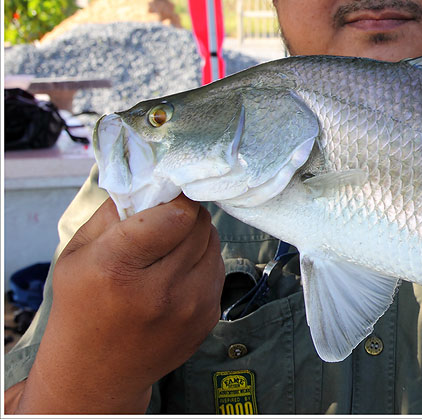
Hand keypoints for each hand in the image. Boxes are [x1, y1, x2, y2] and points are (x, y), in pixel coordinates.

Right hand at [17, 195, 223, 413]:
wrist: (98, 371)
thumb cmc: (84, 303)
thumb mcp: (78, 253)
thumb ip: (115, 211)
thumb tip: (152, 176)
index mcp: (117, 269)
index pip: (177, 214)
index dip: (173, 200)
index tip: (164, 199)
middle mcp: (159, 291)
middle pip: (199, 223)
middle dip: (184, 214)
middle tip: (165, 221)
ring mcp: (190, 308)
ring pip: (214, 242)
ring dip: (195, 237)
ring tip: (168, 250)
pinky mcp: (209, 318)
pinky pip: (218, 268)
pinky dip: (202, 262)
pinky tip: (176, 274)